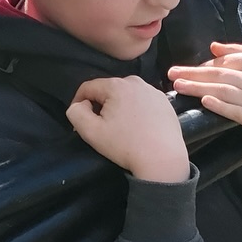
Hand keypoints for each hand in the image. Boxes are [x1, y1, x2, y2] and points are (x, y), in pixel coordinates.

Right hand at [65, 75, 191, 181]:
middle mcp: (136, 82)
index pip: (88, 87)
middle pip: (108, 90)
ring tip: (121, 129)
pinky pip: (142, 102)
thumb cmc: (125, 145)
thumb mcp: (91, 132)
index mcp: (116, 85)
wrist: (162, 159)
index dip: (79, 102)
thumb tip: (80, 104)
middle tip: (102, 127)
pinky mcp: (165, 102)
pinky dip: (136, 111)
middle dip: (101, 105)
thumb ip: (76, 113)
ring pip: (126, 96)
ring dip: (119, 108)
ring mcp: (153, 91)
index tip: (80, 120)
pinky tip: (138, 128)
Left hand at [168, 43, 241, 137]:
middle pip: (217, 75)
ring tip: (178, 86)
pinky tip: (204, 101)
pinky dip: (219, 105)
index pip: (223, 63)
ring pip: (221, 91)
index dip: (202, 67)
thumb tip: (213, 48)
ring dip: (198, 88)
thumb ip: (240, 51)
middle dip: (191, 74)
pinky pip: (234, 111)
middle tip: (170, 74)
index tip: (185, 70)